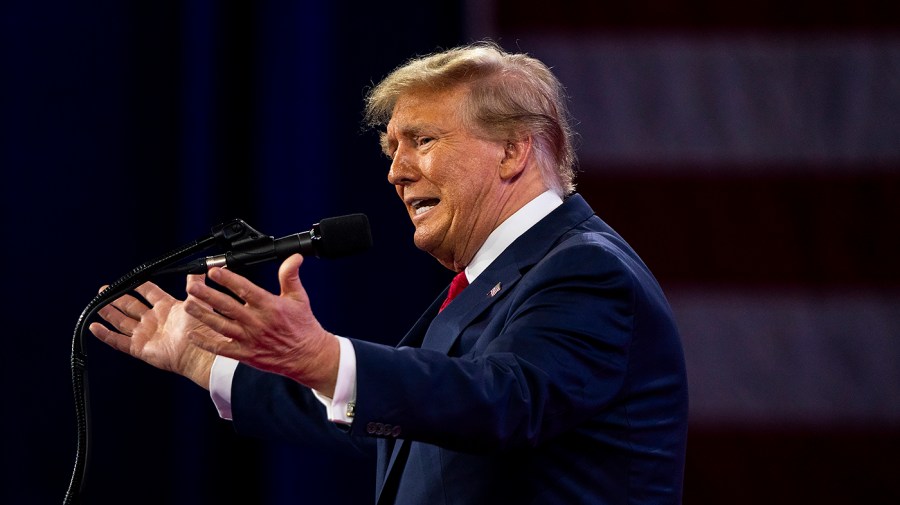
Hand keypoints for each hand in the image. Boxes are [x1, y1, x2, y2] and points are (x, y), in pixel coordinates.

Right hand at [89, 275, 216, 388]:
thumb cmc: (202, 328)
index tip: (129, 279)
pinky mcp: (139, 348)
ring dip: (108, 313)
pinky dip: (105, 334)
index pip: (149, 292)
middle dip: (117, 298)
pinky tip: (94, 327)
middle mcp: (154, 320)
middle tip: (104, 289)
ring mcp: (146, 334)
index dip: (139, 285)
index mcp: (168, 308)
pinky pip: (118, 341)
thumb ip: (195, 284)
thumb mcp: (198, 301)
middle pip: (131, 306)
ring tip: (97, 304)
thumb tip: (199, 268)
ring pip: (121, 321)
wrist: (199, 351)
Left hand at [183, 254, 339, 395]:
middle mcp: (257, 322)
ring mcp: (250, 339)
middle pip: (227, 307)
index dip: (228, 279)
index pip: (245, 289)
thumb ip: (290, 276)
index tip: (213, 270)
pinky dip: (206, 343)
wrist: (308, 356)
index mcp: (270, 306)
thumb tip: (293, 257)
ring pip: (221, 326)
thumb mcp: (299, 298)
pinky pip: (222, 349)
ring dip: (203, 316)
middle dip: (207, 295)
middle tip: (191, 287)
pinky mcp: (246, 354)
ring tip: (187, 306)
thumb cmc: (303, 326)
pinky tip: (193, 335)